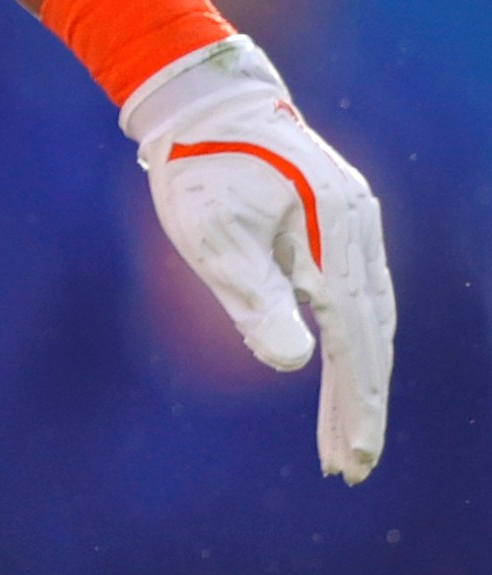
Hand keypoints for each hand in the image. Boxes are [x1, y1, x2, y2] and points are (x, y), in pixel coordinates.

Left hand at [124, 34, 393, 484]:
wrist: (208, 104)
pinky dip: (353, 343)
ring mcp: (355, 227)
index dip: (357, 405)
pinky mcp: (340, 225)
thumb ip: (254, 302)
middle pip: (372, 338)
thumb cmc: (201, 171)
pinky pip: (358, 297)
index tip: (354, 459)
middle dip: (361, 407)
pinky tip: (340, 378)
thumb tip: (292, 367)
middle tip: (350, 469)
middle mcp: (358, 233)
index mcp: (334, 239)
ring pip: (370, 320)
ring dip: (359, 381)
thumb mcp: (214, 242)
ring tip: (342, 441)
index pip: (354, 341)